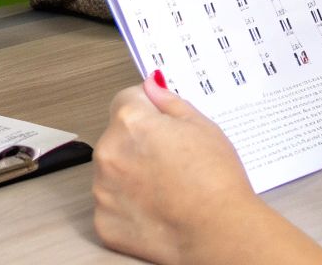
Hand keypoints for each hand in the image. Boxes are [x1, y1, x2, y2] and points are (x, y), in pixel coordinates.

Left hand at [92, 76, 266, 263]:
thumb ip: (169, 102)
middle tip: (172, 161)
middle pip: (118, 136)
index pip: (127, 99)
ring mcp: (102, 189)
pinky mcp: (103, 221)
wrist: (219, 233)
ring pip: (112, 171)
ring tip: (167, 188)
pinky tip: (157, 210)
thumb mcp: (202, 126)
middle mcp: (108, 151)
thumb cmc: (216, 181)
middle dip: (138, 144)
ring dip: (130, 175)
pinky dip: (129, 206)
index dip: (149, 110)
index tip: (162, 124)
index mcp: (130, 121)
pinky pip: (112, 205)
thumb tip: (152, 87)